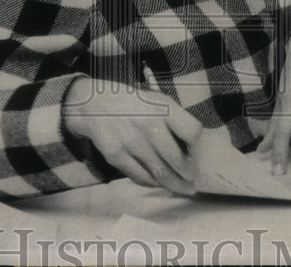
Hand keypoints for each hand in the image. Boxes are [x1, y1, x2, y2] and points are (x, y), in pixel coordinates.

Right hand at [62, 78, 202, 193]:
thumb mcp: (157, 101)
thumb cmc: (134, 104)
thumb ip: (174, 120)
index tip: (194, 152)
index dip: (196, 145)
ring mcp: (132, 142)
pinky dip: (152, 182)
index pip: (192, 131)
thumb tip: (190, 148)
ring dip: (174, 184)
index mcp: (163, 108)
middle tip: (194, 182)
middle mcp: (149, 125)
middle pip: (177, 160)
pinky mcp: (116, 155)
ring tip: (183, 189)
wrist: (94, 104)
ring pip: (159, 173)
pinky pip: (140, 176)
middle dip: (188, 175)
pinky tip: (158, 183)